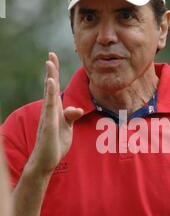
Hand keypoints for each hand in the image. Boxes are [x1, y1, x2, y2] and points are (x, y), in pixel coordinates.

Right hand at [28, 52, 83, 175]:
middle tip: (50, 54)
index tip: (53, 58)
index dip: (54, 73)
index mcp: (55, 110)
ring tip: (49, 63)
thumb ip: (71, 116)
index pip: (55, 88)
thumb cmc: (55, 143)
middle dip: (51, 71)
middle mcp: (50, 111)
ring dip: (50, 78)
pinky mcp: (49, 126)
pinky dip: (50, 96)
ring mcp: (48, 118)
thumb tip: (77, 109)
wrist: (45, 160)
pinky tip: (51, 85)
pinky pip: (50, 109)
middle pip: (50, 87)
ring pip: (49, 95)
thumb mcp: (67, 128)